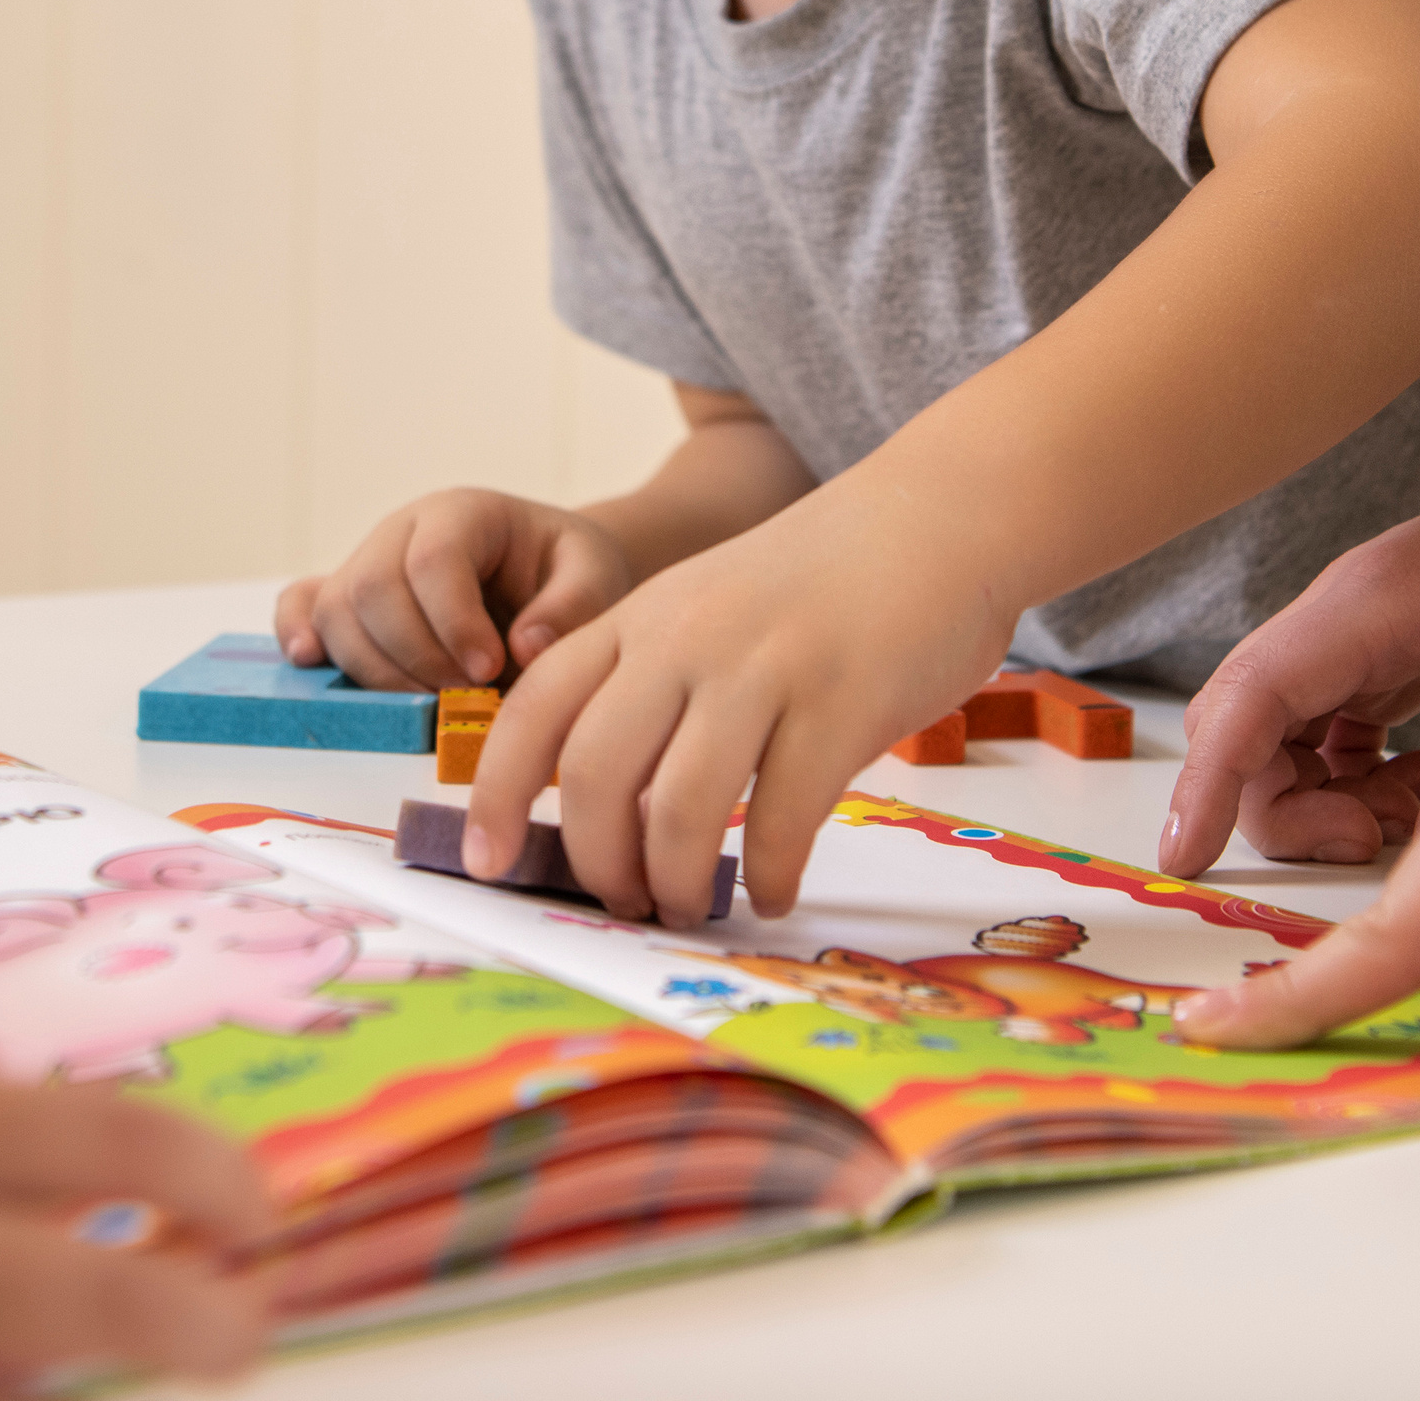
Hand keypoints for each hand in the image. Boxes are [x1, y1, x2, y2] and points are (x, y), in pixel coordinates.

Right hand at [275, 489, 633, 689]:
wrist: (546, 575)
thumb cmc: (568, 572)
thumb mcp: (594, 577)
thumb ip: (572, 608)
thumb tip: (525, 648)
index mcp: (463, 512)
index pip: (433, 560)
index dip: (453, 623)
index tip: (489, 670)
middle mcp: (402, 529)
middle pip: (373, 587)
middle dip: (415, 655)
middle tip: (464, 696)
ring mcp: (368, 560)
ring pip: (337, 610)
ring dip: (377, 671)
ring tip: (431, 702)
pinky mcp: (348, 597)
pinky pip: (300, 604)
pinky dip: (297, 633)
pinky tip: (311, 661)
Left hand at [465, 489, 1012, 923]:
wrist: (933, 515)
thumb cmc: (817, 582)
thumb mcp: (705, 608)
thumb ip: (651, 686)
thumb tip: (607, 814)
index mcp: (642, 617)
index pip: (536, 709)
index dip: (496, 793)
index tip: (486, 859)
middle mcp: (689, 638)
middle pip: (598, 772)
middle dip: (595, 860)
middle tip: (620, 899)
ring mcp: (765, 668)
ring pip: (683, 807)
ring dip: (676, 881)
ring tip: (689, 905)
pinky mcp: (843, 702)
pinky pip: (785, 819)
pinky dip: (769, 874)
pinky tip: (773, 889)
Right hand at [1159, 458, 1419, 873]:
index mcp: (1376, 600)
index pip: (1256, 693)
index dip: (1209, 781)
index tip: (1187, 862)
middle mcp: (1344, 614)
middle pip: (1246, 724)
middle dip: (1280, 808)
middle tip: (1374, 845)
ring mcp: (1355, 635)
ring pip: (1277, 739)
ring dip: (1324, 802)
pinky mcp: (1378, 657)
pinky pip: (1327, 738)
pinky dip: (1356, 786)